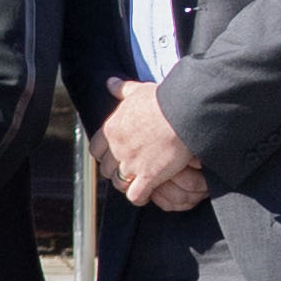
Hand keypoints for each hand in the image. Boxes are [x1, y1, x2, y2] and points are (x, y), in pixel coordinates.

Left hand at [96, 82, 213, 212]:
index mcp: (112, 129)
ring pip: (119, 184)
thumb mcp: (138, 91)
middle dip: (116, 172)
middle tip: (128, 172)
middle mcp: (117, 148)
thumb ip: (122, 89)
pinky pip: (136, 195)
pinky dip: (140, 197)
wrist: (183, 113)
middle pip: (107, 169)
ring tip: (137, 184)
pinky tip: (147, 194)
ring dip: (127, 185)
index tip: (114, 156)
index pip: (97, 150)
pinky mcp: (148, 176)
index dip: (105, 155)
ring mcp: (131, 163)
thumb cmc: (163, 100)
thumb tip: (110, 82)